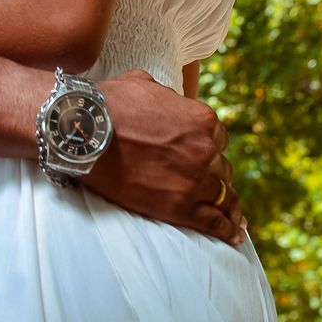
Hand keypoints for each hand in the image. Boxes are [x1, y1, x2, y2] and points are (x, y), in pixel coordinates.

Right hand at [83, 69, 245, 243]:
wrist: (86, 132)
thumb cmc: (110, 104)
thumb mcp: (144, 84)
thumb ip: (166, 96)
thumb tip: (166, 100)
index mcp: (202, 120)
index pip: (219, 139)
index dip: (210, 149)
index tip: (202, 158)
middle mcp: (206, 150)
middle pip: (222, 168)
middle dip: (214, 176)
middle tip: (207, 186)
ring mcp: (195, 180)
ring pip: (224, 197)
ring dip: (229, 207)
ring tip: (234, 218)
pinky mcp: (181, 207)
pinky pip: (214, 222)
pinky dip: (227, 231)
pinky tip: (235, 237)